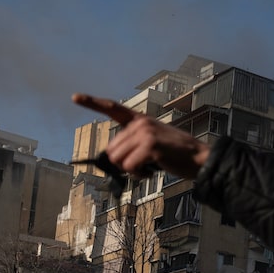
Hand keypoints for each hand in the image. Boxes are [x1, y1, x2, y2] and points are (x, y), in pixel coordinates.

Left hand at [71, 93, 209, 178]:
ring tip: (149, 166)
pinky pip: (130, 167)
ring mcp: (145, 133)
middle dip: (123, 163)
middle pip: (111, 150)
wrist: (199, 159)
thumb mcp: (152, 142)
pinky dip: (139, 175)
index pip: (112, 108)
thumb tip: (112, 159)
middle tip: (143, 165)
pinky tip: (151, 171)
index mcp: (140, 120)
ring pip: (118, 160)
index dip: (92, 102)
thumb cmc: (176, 155)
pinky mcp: (150, 146)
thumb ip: (132, 144)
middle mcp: (140, 123)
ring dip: (131, 170)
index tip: (74, 97)